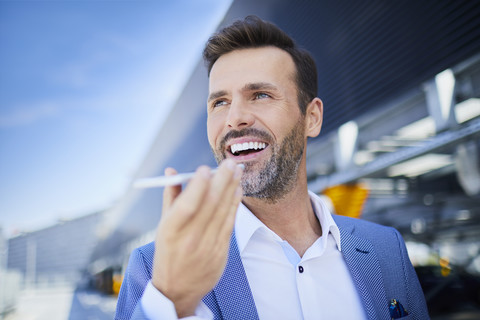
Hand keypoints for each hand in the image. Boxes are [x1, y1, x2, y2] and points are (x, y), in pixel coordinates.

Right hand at [151, 159, 242, 316]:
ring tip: (237, 171)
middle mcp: (190, 240)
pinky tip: (237, 190)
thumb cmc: (168, 251)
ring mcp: (207, 247)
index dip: (198, 185)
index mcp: (170, 232)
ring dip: (232, 188)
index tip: (205, 168)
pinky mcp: (221, 253)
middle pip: (209, 205)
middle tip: (230, 163)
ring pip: (223, 212)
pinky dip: (234, 205)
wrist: (178, 289)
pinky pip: (230, 224)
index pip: (187, 205)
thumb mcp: (163, 226)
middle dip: (222, 180)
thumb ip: (170, 197)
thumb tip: (172, 171)